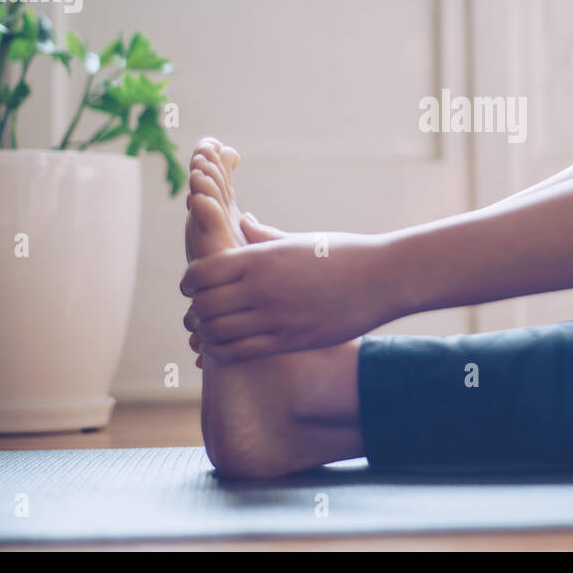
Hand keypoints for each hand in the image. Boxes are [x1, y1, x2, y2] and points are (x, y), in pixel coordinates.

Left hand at [181, 227, 399, 359]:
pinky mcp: (290, 341)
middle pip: (203, 305)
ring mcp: (275, 317)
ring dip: (207, 333)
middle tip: (197, 312)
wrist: (383, 278)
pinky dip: (223, 351)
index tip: (193, 286)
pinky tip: (226, 346)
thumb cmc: (344, 253)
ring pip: (217, 333)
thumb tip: (242, 220)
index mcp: (260, 258)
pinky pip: (240, 352)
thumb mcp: (300, 239)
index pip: (201, 274)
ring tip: (210, 331)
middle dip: (195, 310)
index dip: (189, 283)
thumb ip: (264, 236)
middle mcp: (262, 288)